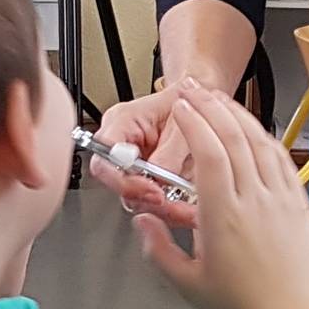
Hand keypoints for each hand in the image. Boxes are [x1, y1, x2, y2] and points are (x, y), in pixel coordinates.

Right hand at [88, 86, 199, 227]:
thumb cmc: (190, 103)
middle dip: (140, 194)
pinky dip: (165, 204)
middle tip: (165, 200)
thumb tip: (160, 179)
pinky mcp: (146, 176)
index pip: (104, 152)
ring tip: (180, 205)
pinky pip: (147, 196)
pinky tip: (181, 204)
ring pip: (131, 193)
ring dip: (155, 203)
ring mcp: (133, 161)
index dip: (121, 176)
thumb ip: (170, 152)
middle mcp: (122, 141)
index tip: (147, 187)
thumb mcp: (184, 125)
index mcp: (123, 120)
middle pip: (114, 178)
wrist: (203, 102)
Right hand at [131, 84, 308, 308]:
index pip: (208, 152)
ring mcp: (279, 198)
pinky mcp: (297, 203)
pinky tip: (253, 129)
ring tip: (219, 99)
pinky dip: (264, 137)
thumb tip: (142, 223)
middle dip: (211, 106)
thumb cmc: (245, 306)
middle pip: (233, 137)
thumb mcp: (187, 284)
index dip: (193, 123)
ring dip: (237, 114)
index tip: (180, 107)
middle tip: (193, 90)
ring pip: (259, 141)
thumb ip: (158, 250)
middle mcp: (254, 199)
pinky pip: (280, 159)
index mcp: (224, 215)